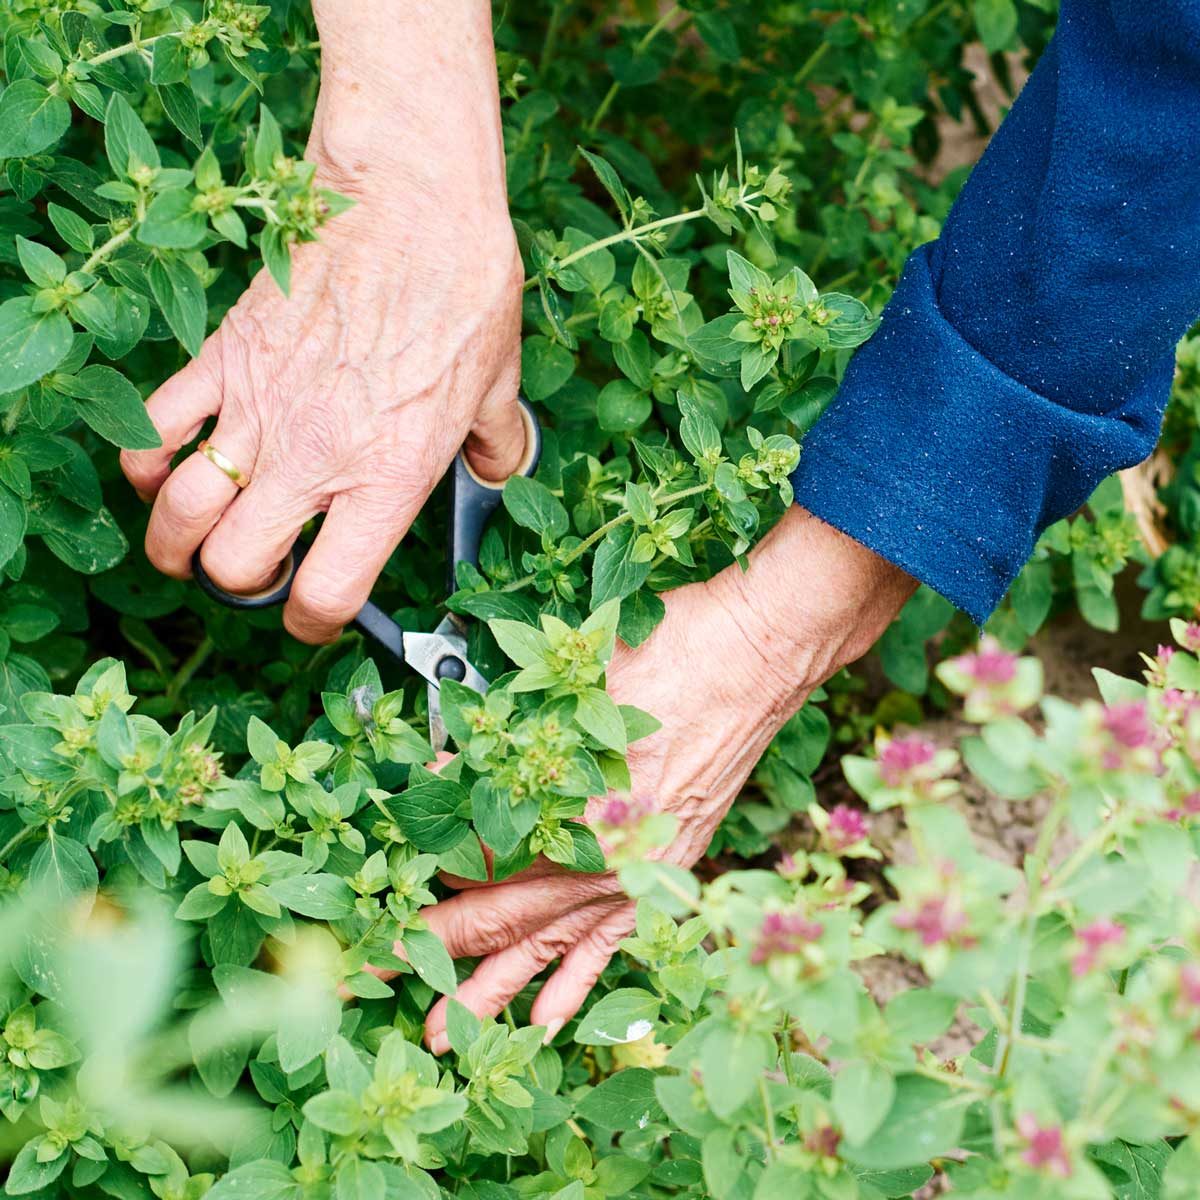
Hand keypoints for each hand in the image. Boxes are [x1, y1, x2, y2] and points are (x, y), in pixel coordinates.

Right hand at [120, 1, 523, 643]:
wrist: (411, 200)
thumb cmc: (464, 288)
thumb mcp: (500, 385)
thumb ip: (497, 445)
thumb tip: (499, 468)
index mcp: (388, 478)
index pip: (327, 594)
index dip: (316, 624)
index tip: (316, 614)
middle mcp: (316, 459)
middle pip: (236, 566)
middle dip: (240, 586)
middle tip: (258, 572)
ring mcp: (260, 409)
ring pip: (179, 513)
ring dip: (175, 543)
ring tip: (190, 545)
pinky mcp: (224, 358)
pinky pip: (153, 428)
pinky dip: (145, 460)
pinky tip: (164, 466)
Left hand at [414, 507, 915, 1051]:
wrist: (756, 655)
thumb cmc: (671, 652)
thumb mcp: (573, 685)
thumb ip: (503, 743)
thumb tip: (436, 778)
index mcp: (573, 807)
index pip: (476, 862)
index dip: (421, 875)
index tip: (377, 892)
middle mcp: (602, 857)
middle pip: (499, 917)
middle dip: (431, 950)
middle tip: (371, 976)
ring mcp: (635, 873)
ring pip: (546, 948)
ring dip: (491, 992)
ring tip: (443, 1034)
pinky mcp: (663, 874)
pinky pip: (611, 947)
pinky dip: (577, 986)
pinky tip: (547, 1023)